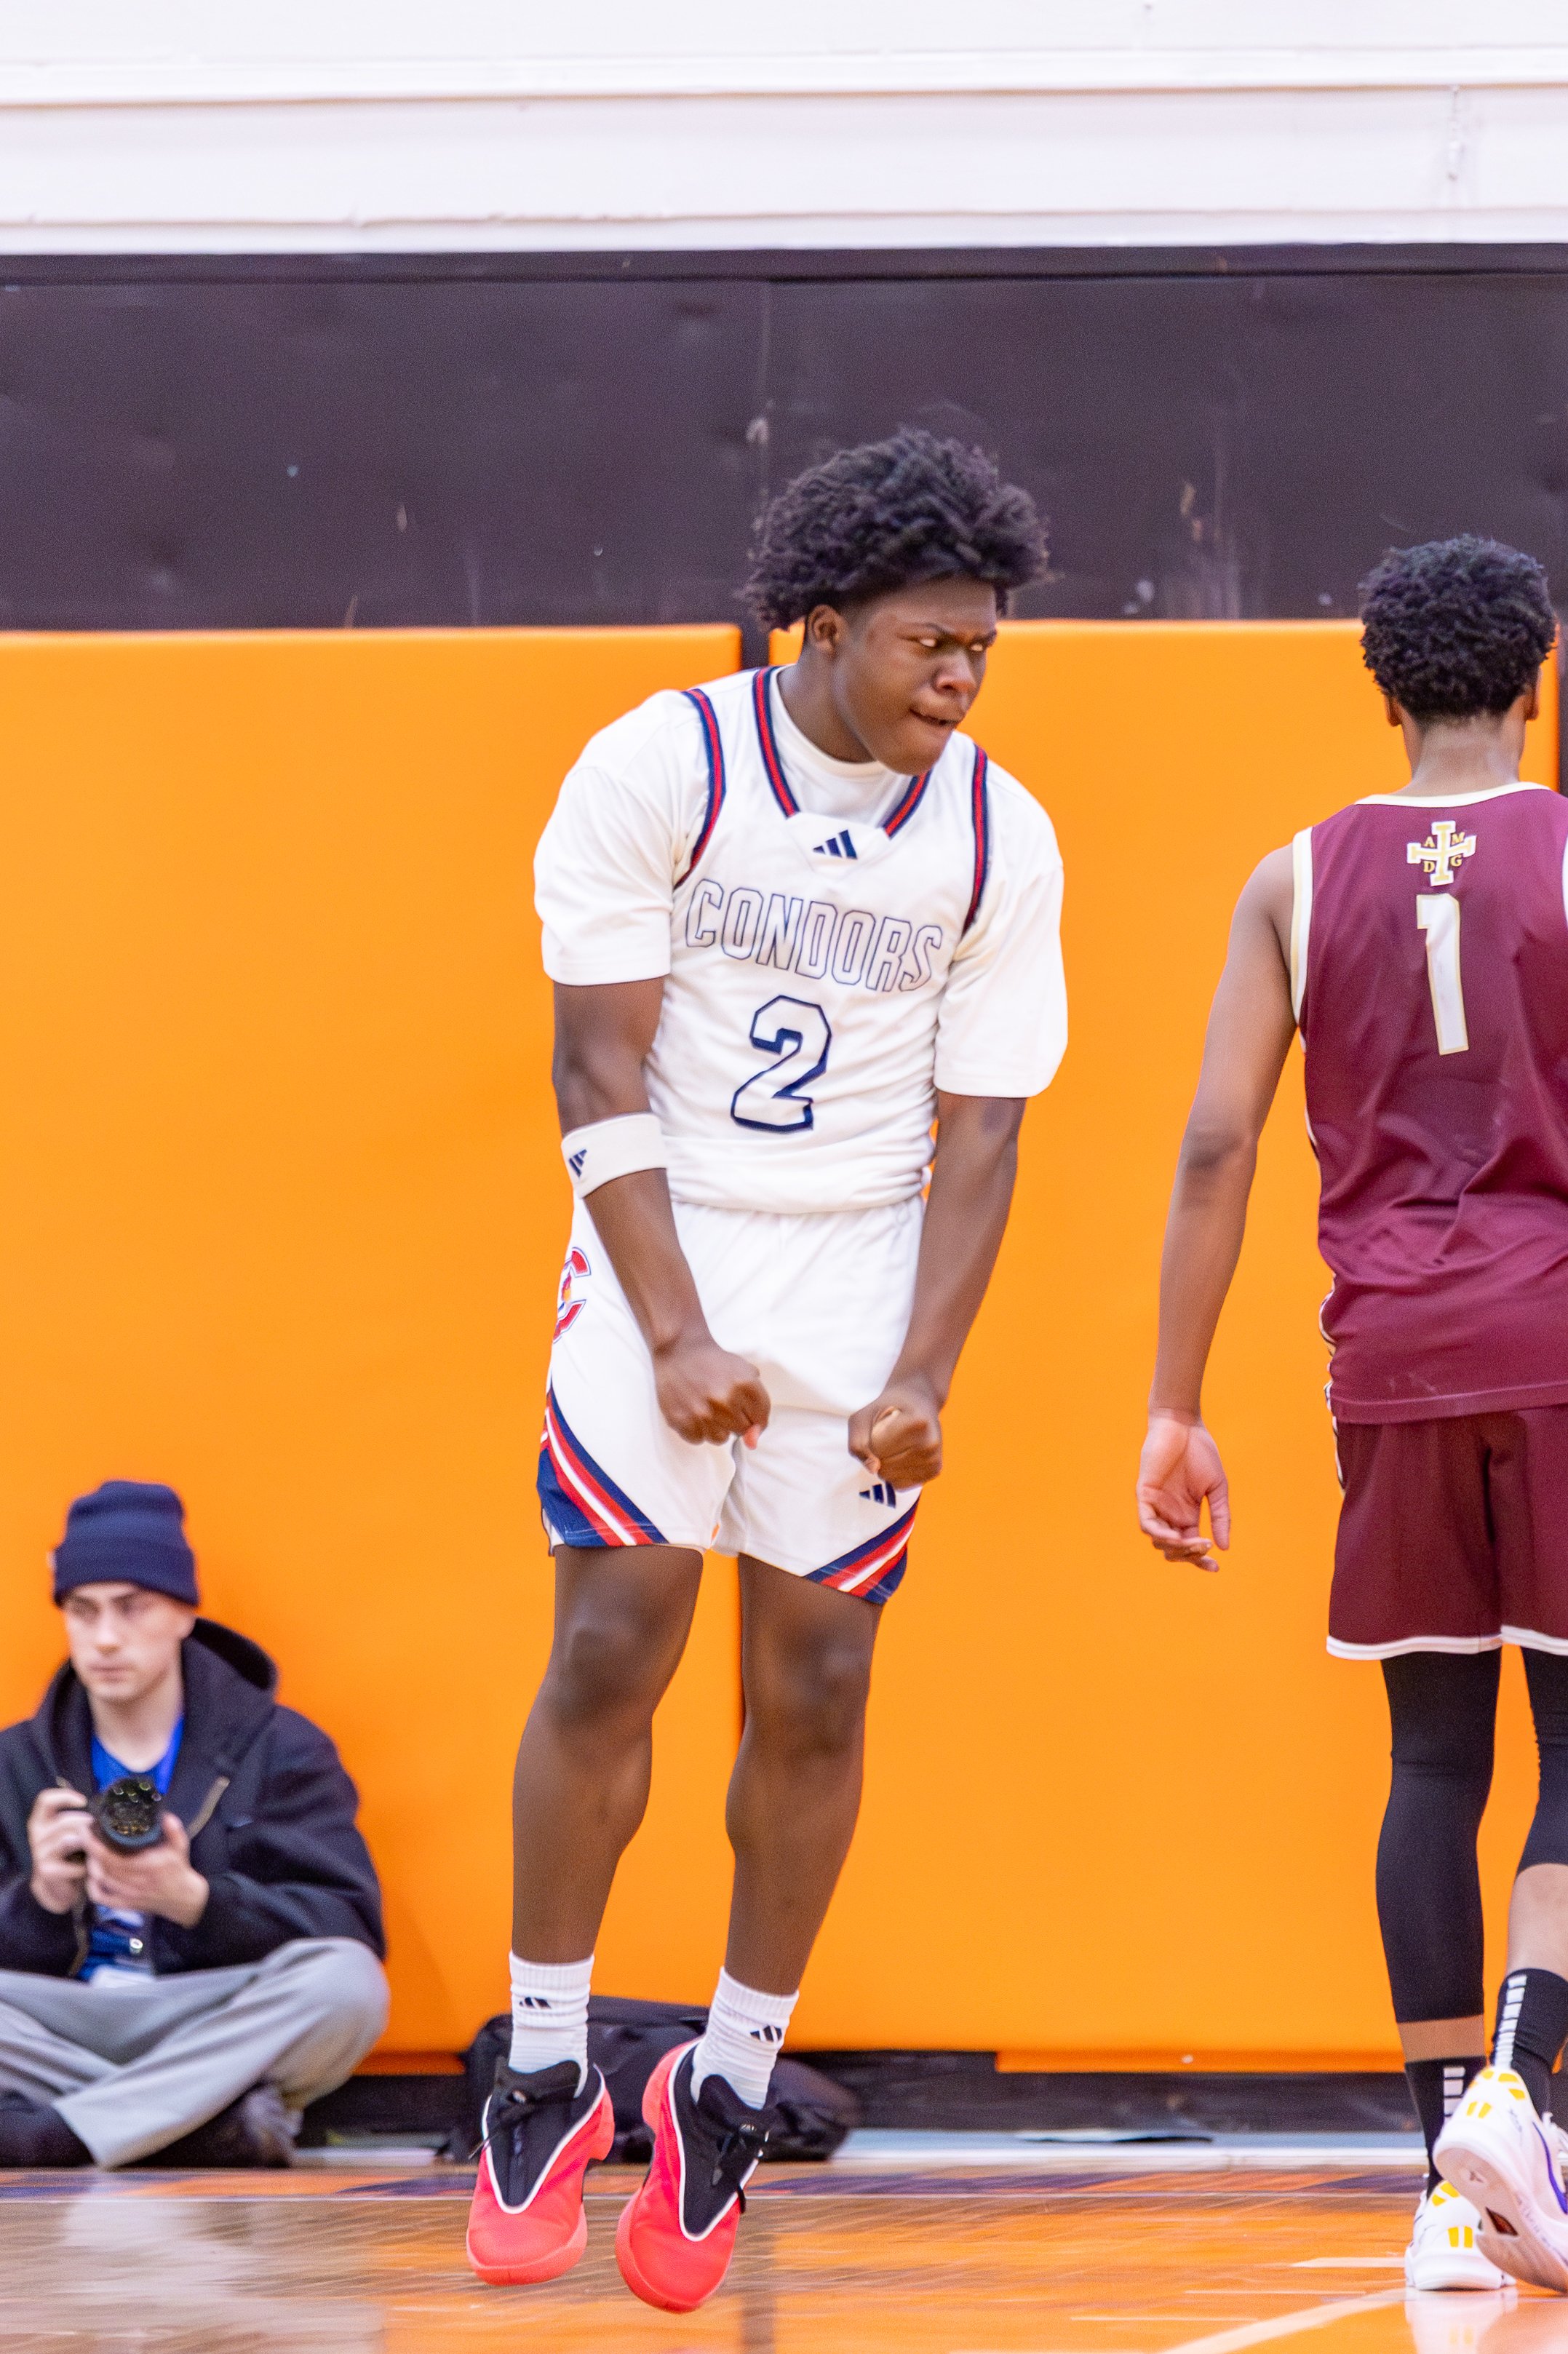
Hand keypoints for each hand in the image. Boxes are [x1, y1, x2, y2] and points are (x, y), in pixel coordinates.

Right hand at [27, 1787, 91, 1914]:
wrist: (56, 1886)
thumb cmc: (68, 1854)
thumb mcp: (71, 1833)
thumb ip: (79, 1820)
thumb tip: (104, 1810)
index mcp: (40, 1821)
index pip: (45, 1800)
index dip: (64, 1796)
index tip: (83, 1801)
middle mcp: (36, 1835)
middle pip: (63, 1821)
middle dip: (86, 1823)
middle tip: (99, 1830)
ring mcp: (39, 1854)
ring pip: (67, 1840)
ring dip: (86, 1844)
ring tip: (95, 1848)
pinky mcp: (46, 1871)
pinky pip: (72, 1864)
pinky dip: (84, 1866)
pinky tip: (88, 1868)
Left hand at [84, 1811, 208, 1929]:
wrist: (183, 1898)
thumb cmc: (179, 1870)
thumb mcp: (181, 1847)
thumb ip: (173, 1831)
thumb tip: (164, 1815)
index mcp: (147, 1867)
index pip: (112, 1857)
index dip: (94, 1845)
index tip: (86, 1830)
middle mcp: (135, 1882)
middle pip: (102, 1868)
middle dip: (89, 1851)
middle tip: (86, 1836)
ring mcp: (129, 1895)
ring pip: (100, 1881)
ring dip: (91, 1866)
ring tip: (89, 1851)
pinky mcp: (126, 1903)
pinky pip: (102, 1898)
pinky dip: (92, 1887)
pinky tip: (92, 1876)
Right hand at [652, 1330, 770, 1447]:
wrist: (680, 1350)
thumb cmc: (713, 1362)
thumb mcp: (744, 1372)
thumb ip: (758, 1406)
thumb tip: (753, 1441)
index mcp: (745, 1385)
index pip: (761, 1419)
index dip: (752, 1415)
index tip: (742, 1408)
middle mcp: (726, 1400)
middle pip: (741, 1430)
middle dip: (734, 1419)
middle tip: (720, 1402)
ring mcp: (703, 1412)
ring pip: (720, 1439)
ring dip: (715, 1427)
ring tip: (706, 1407)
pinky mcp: (682, 1420)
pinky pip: (698, 1439)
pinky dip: (696, 1429)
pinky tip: (692, 1410)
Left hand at [849, 1374, 942, 1488]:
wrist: (918, 1404)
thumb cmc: (886, 1410)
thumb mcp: (863, 1417)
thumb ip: (858, 1442)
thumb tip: (874, 1470)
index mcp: (917, 1423)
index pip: (876, 1448)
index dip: (870, 1439)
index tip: (883, 1424)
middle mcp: (931, 1443)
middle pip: (883, 1465)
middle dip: (876, 1453)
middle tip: (888, 1435)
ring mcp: (935, 1459)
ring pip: (890, 1477)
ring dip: (884, 1464)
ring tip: (896, 1444)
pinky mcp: (934, 1471)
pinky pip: (900, 1485)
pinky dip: (893, 1473)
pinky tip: (901, 1455)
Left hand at [1136, 1413, 1230, 1571]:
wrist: (1184, 1425)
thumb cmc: (1201, 1452)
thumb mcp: (1217, 1488)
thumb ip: (1220, 1516)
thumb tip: (1224, 1547)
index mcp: (1187, 1515)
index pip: (1191, 1546)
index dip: (1201, 1560)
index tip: (1216, 1568)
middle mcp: (1170, 1514)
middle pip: (1174, 1549)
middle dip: (1189, 1556)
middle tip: (1204, 1549)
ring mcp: (1157, 1505)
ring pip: (1159, 1540)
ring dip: (1176, 1548)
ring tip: (1194, 1543)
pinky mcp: (1145, 1494)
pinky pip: (1147, 1522)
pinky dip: (1159, 1533)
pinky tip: (1175, 1537)